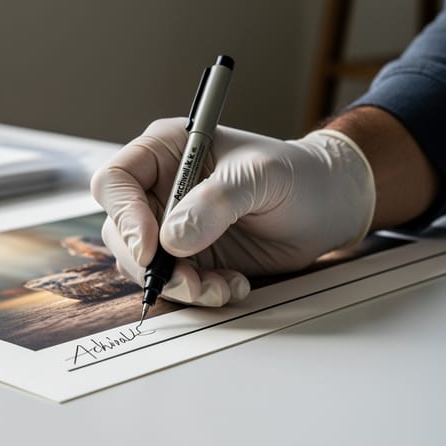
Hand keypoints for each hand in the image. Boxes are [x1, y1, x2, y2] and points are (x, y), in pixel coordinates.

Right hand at [91, 117, 374, 305]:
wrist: (329, 206)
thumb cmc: (298, 175)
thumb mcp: (262, 177)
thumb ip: (216, 203)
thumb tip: (172, 240)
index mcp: (166, 151)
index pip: (116, 181)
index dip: (125, 216)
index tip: (153, 249)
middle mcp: (159, 188)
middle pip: (120, 230)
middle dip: (151, 264)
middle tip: (189, 282)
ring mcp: (170, 225)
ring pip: (142, 264)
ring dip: (177, 285)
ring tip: (220, 287)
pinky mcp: (187, 257)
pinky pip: (172, 283)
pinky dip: (198, 293)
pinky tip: (232, 285)